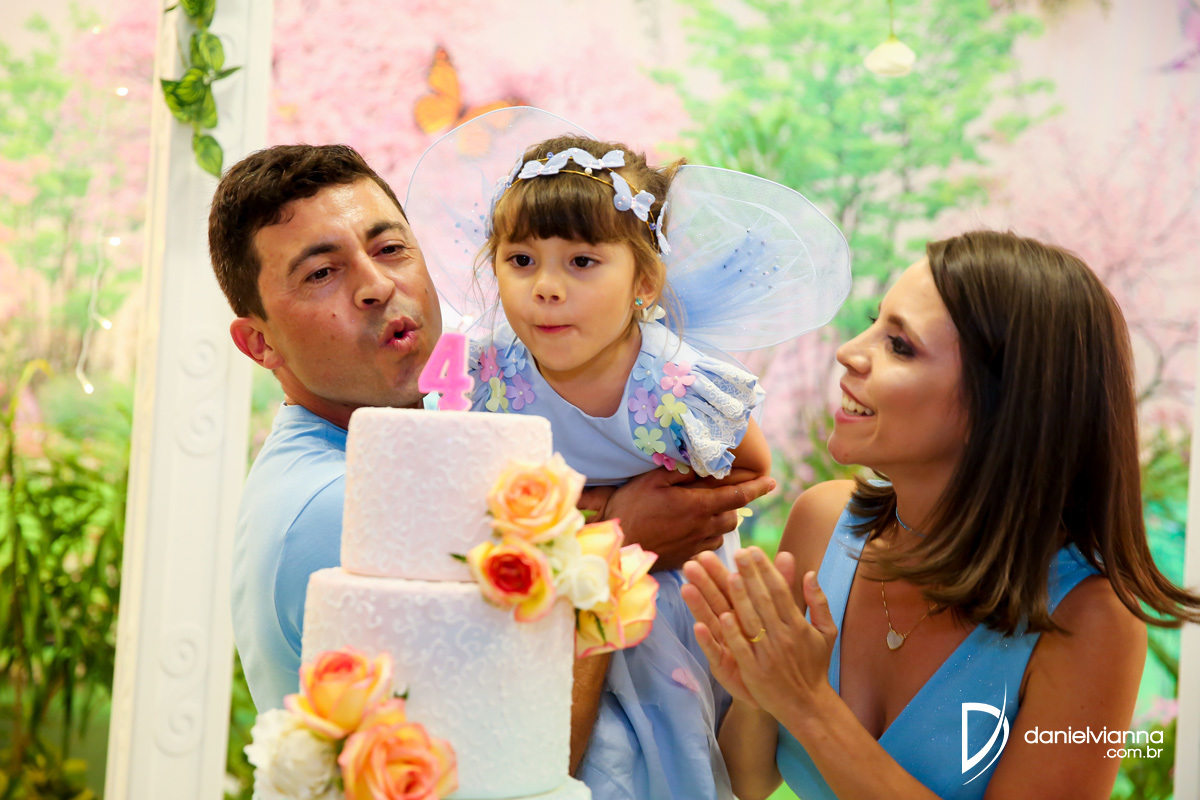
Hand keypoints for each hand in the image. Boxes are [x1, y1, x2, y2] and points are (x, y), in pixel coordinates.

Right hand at [593, 470, 775, 570]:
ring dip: (722, 520)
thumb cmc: (630, 508)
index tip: (771, 482)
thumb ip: (681, 472)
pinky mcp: (687, 558)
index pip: (738, 496)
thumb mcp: (653, 480)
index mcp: (698, 506)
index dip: (757, 488)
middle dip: (734, 504)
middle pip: (733, 515)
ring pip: (723, 532)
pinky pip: (709, 547)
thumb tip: (703, 462)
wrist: (616, 546)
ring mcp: (695, 546)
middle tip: (725, 493)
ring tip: (709, 511)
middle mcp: (702, 527)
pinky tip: (695, 529)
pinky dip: (709, 537)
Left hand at [694, 547, 838, 721]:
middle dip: (750, 576)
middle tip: (736, 553)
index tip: (752, 550)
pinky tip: (722, 616)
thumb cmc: (815, 666)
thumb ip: (818, 602)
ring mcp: (768, 654)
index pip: (780, 591)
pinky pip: (742, 649)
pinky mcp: (754, 671)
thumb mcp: (826, 632)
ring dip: (740, 598)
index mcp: (798, 625)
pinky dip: (733, 633)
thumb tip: (810, 572)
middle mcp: (783, 637)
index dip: (765, 570)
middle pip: (764, 601)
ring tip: (729, 575)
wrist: (808, 705)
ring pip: (752, 621)